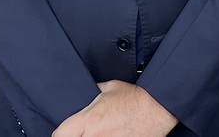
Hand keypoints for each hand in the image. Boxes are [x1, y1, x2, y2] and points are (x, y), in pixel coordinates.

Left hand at [53, 80, 176, 136]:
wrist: (157, 107)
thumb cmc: (135, 96)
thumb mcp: (110, 87)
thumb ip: (93, 91)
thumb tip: (85, 92)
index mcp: (90, 119)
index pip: (60, 134)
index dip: (61, 134)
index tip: (64, 133)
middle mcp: (96, 136)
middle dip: (77, 136)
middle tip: (83, 132)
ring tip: (100, 133)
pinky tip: (112, 136)